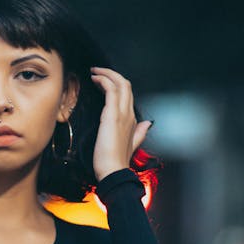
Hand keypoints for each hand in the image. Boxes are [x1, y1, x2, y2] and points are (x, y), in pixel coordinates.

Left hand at [90, 66, 151, 182]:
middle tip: (98, 72)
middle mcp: (130, 115)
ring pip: (121, 84)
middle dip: (112, 74)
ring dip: (107, 74)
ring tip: (95, 72)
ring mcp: (122, 114)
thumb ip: (139, 133)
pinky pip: (111, 90)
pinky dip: (104, 81)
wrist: (114, 172)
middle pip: (126, 85)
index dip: (116, 86)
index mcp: (133, 121)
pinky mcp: (112, 115)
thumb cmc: (116, 162)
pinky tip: (95, 79)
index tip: (102, 83)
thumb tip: (148, 123)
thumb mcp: (131, 145)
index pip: (127, 96)